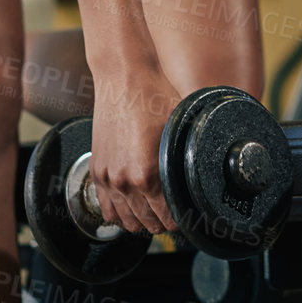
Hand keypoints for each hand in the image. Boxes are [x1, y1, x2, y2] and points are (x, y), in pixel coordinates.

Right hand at [90, 67, 181, 234]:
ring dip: (142, 221)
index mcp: (148, 175)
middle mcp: (124, 182)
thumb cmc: (156, 98)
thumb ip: (189, 156)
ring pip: (125, 221)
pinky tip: (133, 209)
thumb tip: (205, 172)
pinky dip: (120, 214)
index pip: (168, 217)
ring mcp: (107, 178)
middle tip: (177, 215)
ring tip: (157, 214)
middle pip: (147, 223)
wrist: (124, 79)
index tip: (191, 214)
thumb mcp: (183, 128)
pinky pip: (106, 208)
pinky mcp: (97, 170)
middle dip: (165, 222)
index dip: (183, 218)